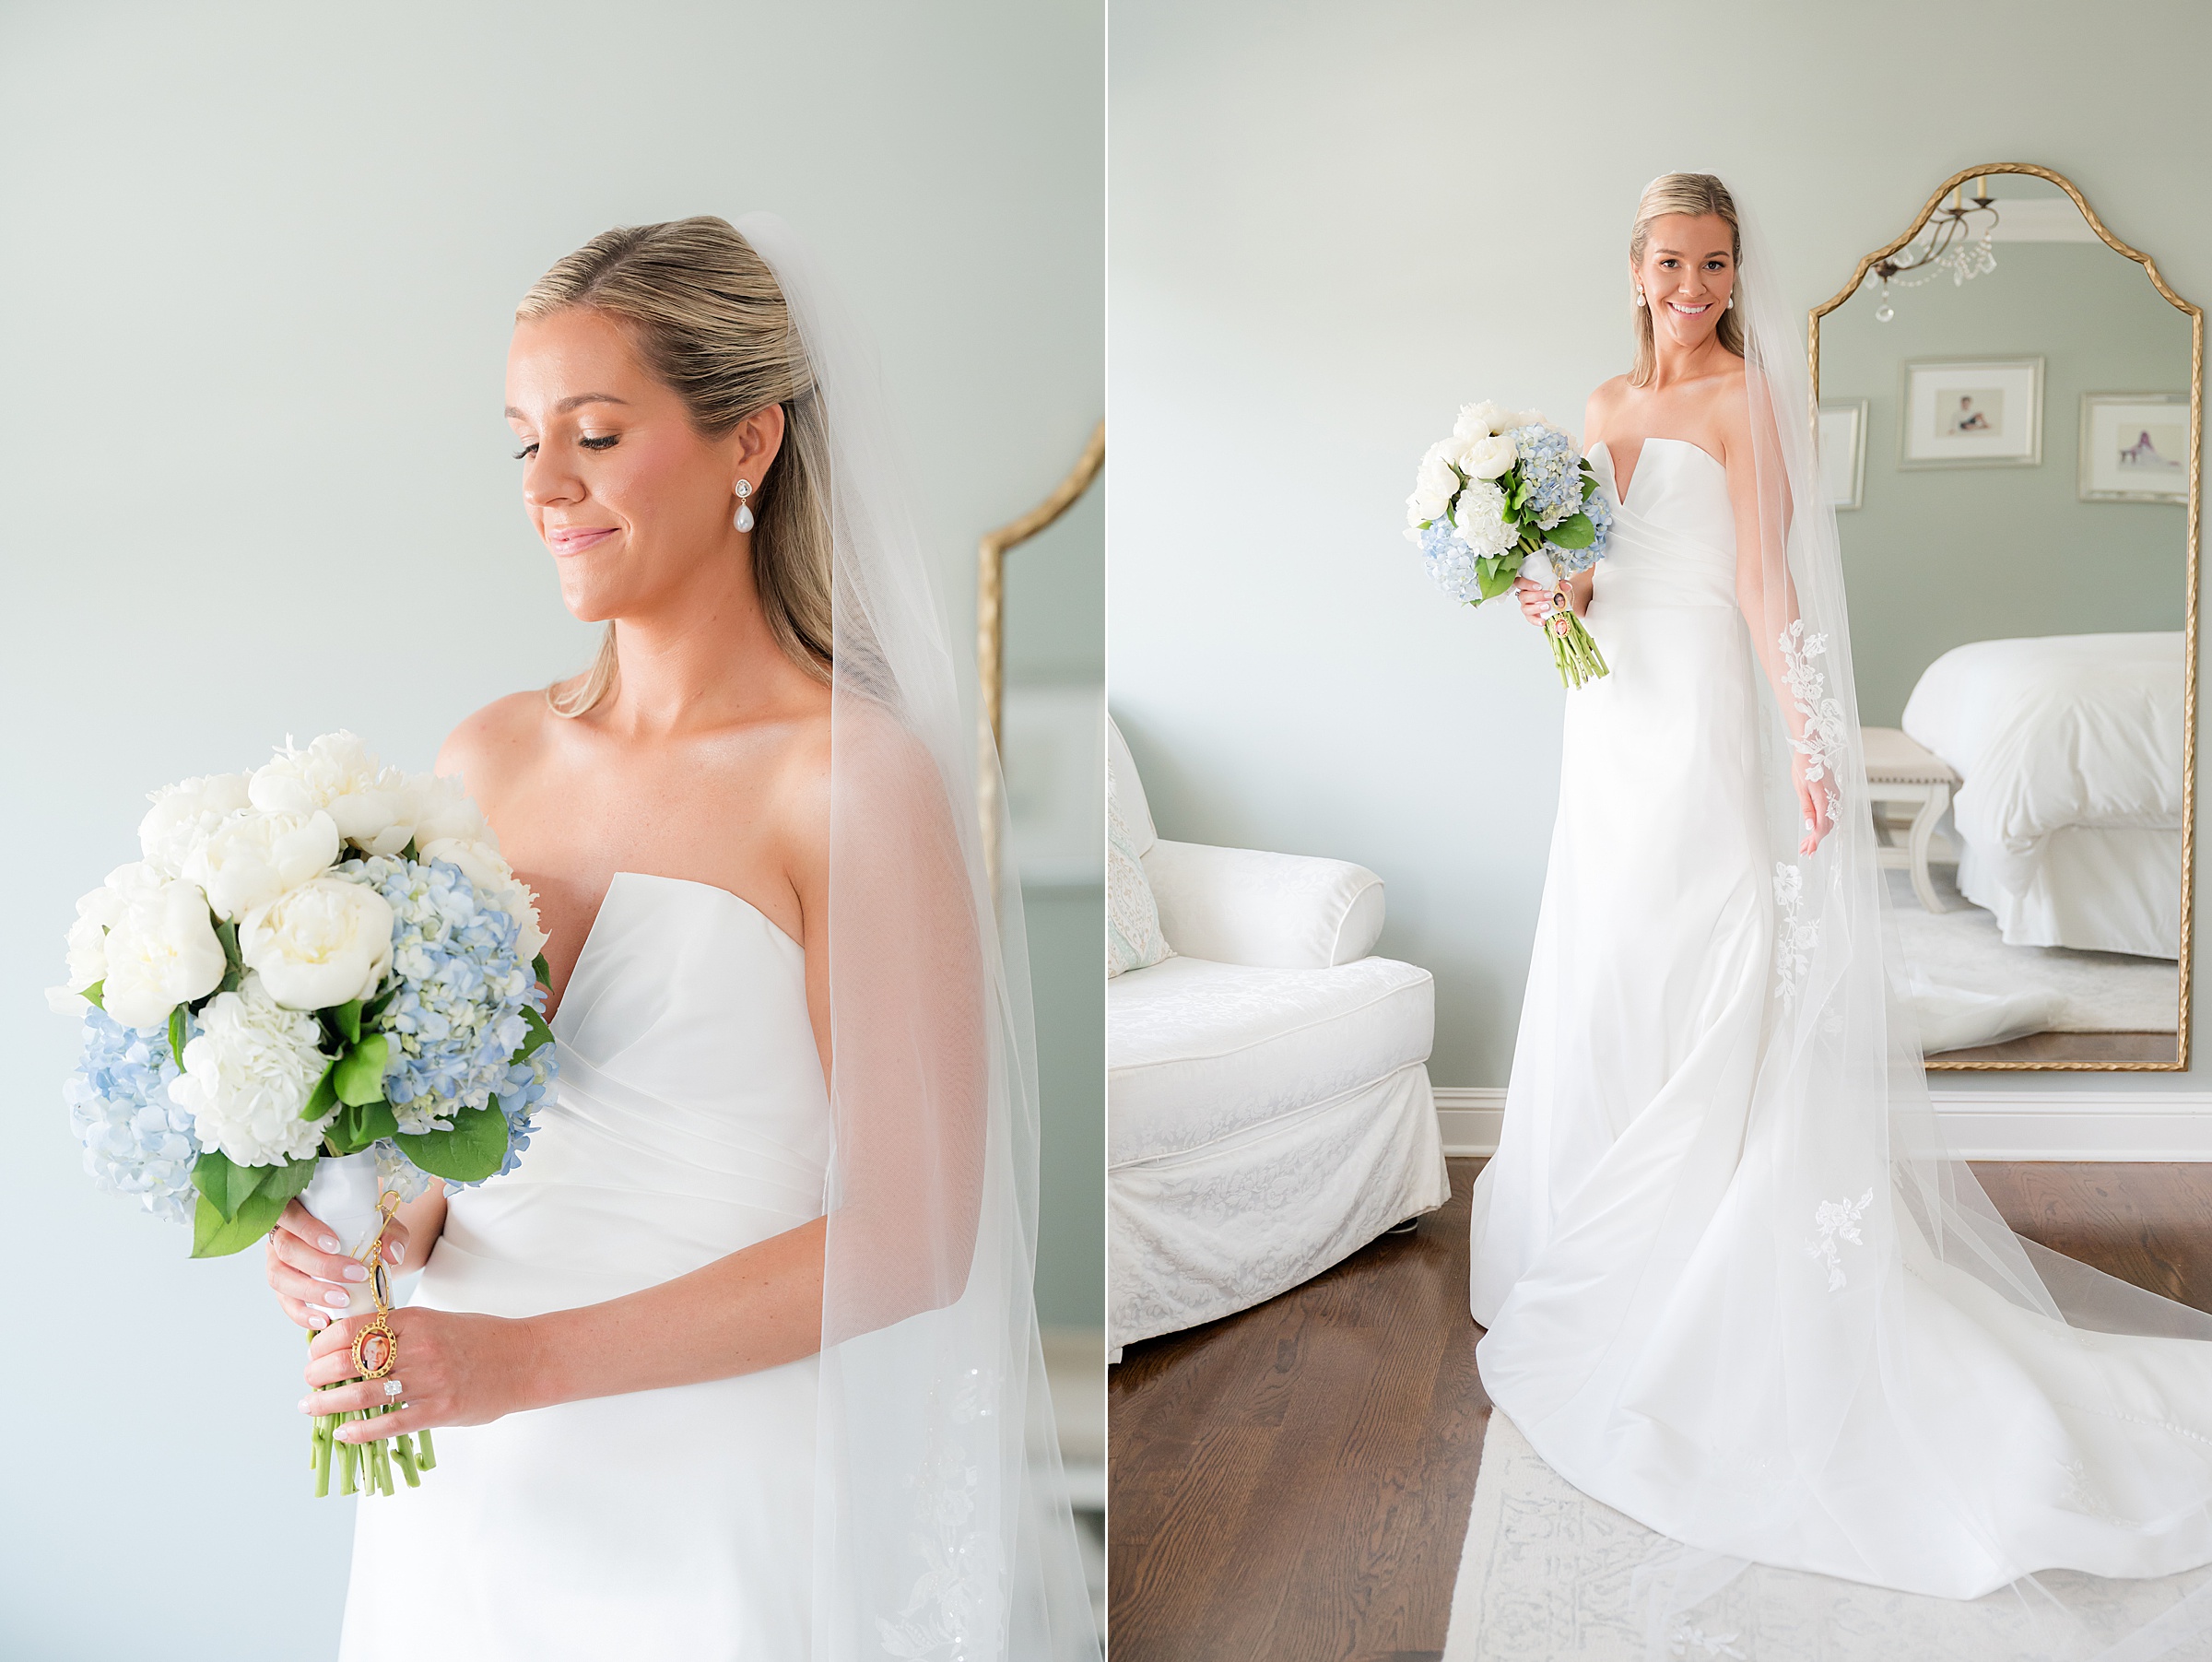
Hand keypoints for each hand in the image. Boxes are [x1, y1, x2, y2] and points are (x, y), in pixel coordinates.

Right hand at [264, 1198, 407, 1331]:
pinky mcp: (282, 1286)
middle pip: (286, 1248)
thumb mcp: (379, 1223)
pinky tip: (324, 1320)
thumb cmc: (360, 1226)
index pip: (290, 1213)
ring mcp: (277, 1261)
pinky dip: (302, 1314)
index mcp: (298, 1208)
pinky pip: (284, 1302)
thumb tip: (392, 1254)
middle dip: (321, 1265)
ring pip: (279, 1277)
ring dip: (311, 1291)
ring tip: (342, 1300)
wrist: (355, 1243)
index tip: (336, 1245)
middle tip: (356, 1275)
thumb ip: (390, 1233)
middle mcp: (281, 1234)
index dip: (307, 1229)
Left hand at [300, 1306, 541, 1440]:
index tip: (313, 1353)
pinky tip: (343, 1433)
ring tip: (312, 1408)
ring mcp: (429, 1379)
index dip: (324, 1342)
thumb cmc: (479, 1339)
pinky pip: (389, 1423)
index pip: (354, 1328)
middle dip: (319, 1374)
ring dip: (329, 1403)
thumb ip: (400, 1330)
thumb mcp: (437, 1321)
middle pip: (351, 1361)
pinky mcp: (439, 1409)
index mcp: (416, 1320)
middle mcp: (419, 1347)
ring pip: (364, 1393)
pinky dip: (360, 1430)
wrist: (523, 1359)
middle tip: (308, 1383)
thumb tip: (352, 1345)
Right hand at [1514, 576, 1566, 627]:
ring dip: (1536, 608)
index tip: (1539, 586)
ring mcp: (1526, 607)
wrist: (1559, 602)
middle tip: (1550, 595)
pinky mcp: (1530, 616)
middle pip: (1523, 596)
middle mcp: (1524, 596)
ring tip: (1548, 607)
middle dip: (1536, 596)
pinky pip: (1530, 619)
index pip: (1520, 582)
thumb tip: (1567, 586)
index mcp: (1526, 586)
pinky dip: (1536, 621)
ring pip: (1526, 608)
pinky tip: (1543, 622)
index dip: (1526, 584)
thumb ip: (1562, 584)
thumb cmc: (1554, 590)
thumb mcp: (1558, 585)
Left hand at [1793, 753, 1833, 854]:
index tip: (1808, 851)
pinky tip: (1814, 828)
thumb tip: (1810, 827)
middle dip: (1816, 840)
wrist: (1811, 750)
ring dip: (1818, 833)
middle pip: (1827, 826)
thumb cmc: (1804, 766)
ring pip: (1829, 821)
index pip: (1822, 827)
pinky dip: (1822, 823)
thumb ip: (1807, 809)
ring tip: (1806, 844)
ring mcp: (1834, 797)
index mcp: (1824, 799)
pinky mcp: (1832, 794)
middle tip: (1805, 851)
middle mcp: (1833, 799)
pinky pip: (1830, 813)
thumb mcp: (1801, 788)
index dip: (1815, 841)